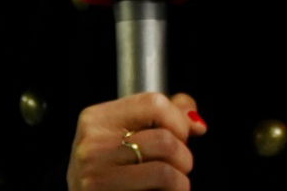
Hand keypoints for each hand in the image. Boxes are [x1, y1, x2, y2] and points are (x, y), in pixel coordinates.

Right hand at [67, 91, 206, 190]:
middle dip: (183, 156)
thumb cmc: (107, 168)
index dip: (179, 120)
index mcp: (96, 119)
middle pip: (165, 140)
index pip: (154, 103)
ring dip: (179, 181)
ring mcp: (96, 177)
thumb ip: (161, 115)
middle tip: (176, 166)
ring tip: (171, 184)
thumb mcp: (125, 133)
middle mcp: (92, 147)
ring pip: (164, 172)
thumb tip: (195, 121)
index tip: (182, 134)